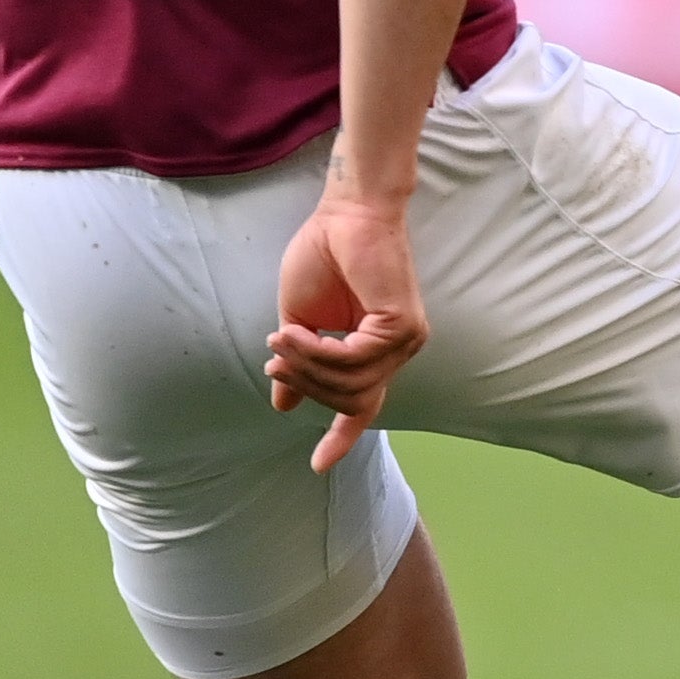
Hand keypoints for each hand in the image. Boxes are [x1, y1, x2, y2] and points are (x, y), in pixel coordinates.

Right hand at [263, 162, 426, 471]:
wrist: (344, 212)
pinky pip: (353, 361)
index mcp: (375, 352)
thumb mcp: (299, 320)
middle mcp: (397, 351)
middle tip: (274, 362)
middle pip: (351, 402)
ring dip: (306, 368)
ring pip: (351, 385)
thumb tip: (282, 403)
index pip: (365, 407)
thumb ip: (298, 362)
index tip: (318, 466)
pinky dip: (317, 353)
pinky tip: (294, 334)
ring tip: (279, 341)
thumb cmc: (324, 255)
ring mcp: (405, 341)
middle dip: (306, 388)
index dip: (341, 438)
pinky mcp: (402, 326)